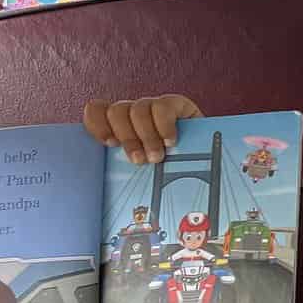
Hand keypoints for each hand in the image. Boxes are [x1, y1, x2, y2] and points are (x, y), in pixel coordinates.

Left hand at [83, 95, 200, 163]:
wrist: (204, 161)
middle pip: (117, 111)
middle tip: (139, 160)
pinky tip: (170, 142)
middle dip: (127, 137)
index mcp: (117, 125)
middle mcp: (133, 112)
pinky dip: (164, 126)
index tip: (109, 143)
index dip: (98, 123)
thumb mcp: (138, 172)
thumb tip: (98, 199)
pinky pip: (162, 106)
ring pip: (138, 109)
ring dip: (147, 136)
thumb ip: (120, 172)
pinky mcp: (175, 103)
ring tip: (157, 157)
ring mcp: (153, 106)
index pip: (97, 110)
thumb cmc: (166, 172)